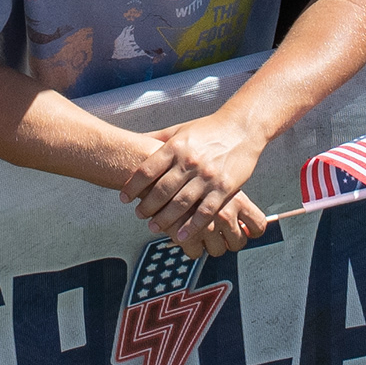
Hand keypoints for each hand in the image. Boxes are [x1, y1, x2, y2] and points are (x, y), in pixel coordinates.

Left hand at [126, 113, 275, 254]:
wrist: (241, 127)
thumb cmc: (208, 129)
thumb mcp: (180, 130)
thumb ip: (158, 139)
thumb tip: (135, 142)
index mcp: (176, 146)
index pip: (147, 170)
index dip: (132, 186)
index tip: (123, 198)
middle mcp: (190, 162)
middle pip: (161, 190)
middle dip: (147, 206)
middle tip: (138, 214)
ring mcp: (207, 176)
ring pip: (181, 204)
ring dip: (164, 219)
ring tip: (153, 227)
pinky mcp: (224, 188)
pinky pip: (205, 212)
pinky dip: (191, 227)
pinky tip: (181, 236)